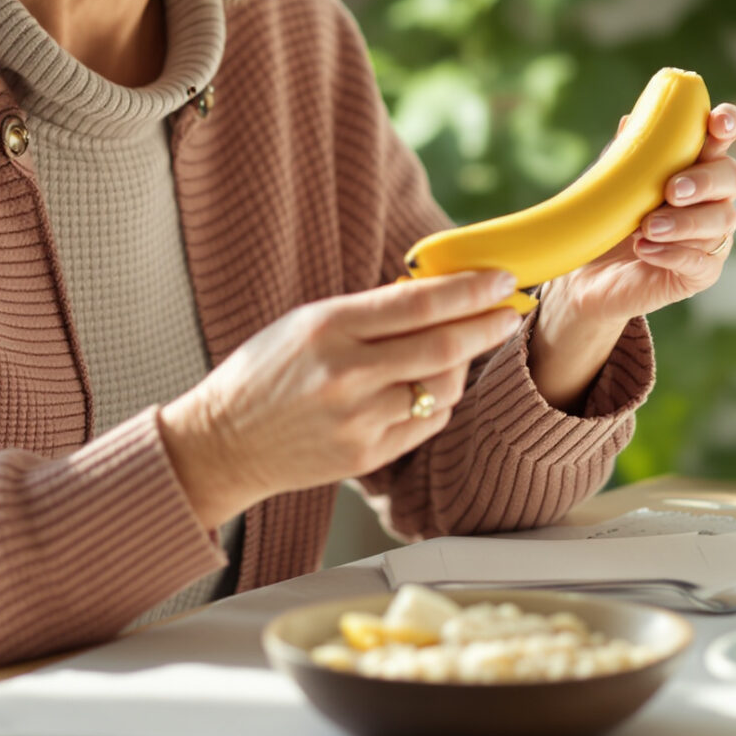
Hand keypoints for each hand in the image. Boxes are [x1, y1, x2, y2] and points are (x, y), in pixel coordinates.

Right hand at [158, 270, 523, 527]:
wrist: (223, 442)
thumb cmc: (268, 371)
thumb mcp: (309, 322)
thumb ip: (371, 312)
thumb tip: (440, 292)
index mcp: (328, 327)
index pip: (418, 303)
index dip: (469, 290)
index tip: (501, 279)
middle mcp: (345, 374)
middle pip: (442, 347)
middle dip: (487, 325)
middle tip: (511, 309)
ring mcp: (357, 419)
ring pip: (442, 388)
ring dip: (462, 364)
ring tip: (460, 348)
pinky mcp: (365, 456)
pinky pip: (427, 422)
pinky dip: (438, 400)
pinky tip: (428, 386)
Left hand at [531, 102, 735, 404]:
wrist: (588, 275)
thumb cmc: (608, 219)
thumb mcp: (612, 182)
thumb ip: (628, 155)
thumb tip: (630, 121)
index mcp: (694, 163)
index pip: (722, 136)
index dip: (728, 124)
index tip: (717, 124)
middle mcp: (712, 197)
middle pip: (731, 177)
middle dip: (703, 181)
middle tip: (672, 189)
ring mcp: (711, 236)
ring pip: (720, 221)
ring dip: (684, 222)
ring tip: (647, 227)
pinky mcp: (702, 272)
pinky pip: (701, 262)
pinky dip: (673, 253)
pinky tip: (645, 250)